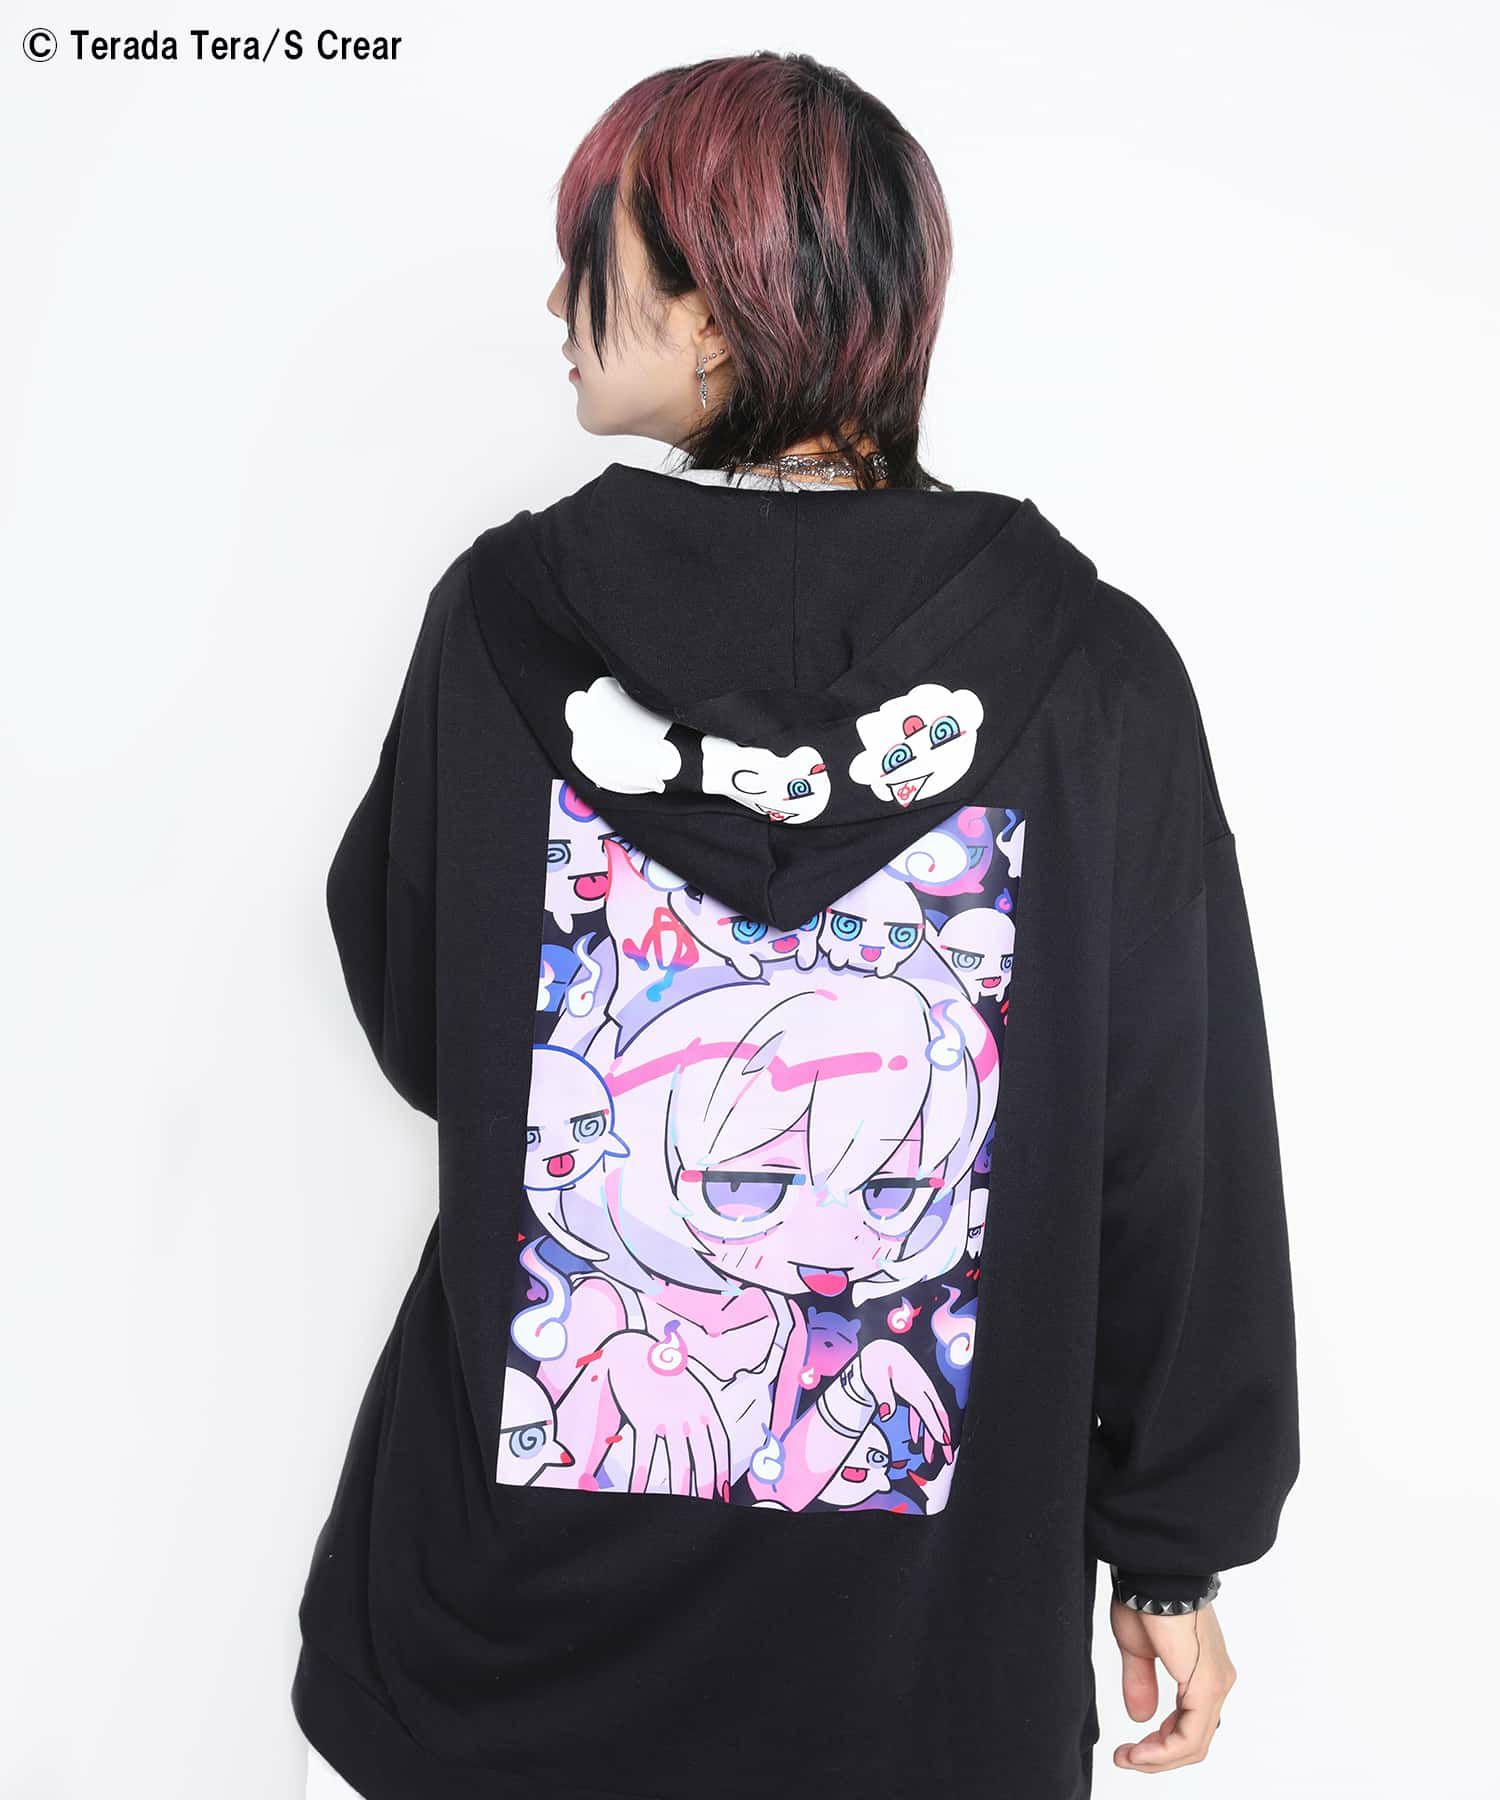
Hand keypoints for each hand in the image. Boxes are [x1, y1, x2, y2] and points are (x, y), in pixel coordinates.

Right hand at [596, 1331, 732, 1498]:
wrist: (633, 1348)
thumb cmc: (661, 1369)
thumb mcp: (689, 1385)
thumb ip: (697, 1410)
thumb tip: (703, 1434)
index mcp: (703, 1404)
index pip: (720, 1444)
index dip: (723, 1470)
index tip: (724, 1491)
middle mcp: (688, 1413)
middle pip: (701, 1458)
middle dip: (704, 1486)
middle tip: (706, 1508)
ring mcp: (666, 1416)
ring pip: (676, 1461)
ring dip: (678, 1488)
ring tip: (677, 1506)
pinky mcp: (643, 1418)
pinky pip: (644, 1454)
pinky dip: (641, 1476)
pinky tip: (638, 1491)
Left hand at [857, 1339, 952, 1462]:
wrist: (880, 1346)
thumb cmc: (876, 1360)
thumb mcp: (874, 1375)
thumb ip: (882, 1394)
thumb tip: (887, 1414)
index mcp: (913, 1384)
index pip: (928, 1410)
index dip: (935, 1427)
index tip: (943, 1444)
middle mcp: (921, 1387)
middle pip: (937, 1415)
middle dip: (943, 1437)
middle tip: (947, 1458)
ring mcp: (919, 1389)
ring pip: (931, 1415)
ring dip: (931, 1436)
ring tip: (929, 1457)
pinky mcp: (914, 1391)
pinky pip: (921, 1411)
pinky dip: (920, 1426)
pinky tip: (915, 1440)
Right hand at [1110, 1600, 1235, 1772]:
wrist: (1154, 1576)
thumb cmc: (1146, 1599)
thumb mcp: (1138, 1649)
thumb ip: (1141, 1683)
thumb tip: (1141, 1717)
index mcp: (1202, 1672)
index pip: (1188, 1725)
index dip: (1159, 1744)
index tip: (1129, 1748)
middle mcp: (1216, 1681)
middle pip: (1192, 1740)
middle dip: (1156, 1757)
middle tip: (1125, 1758)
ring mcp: (1215, 1685)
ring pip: (1193, 1744)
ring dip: (1157, 1758)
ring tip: (1128, 1758)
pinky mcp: (1207, 1687)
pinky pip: (1190, 1736)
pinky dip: (1164, 1751)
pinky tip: (1141, 1752)